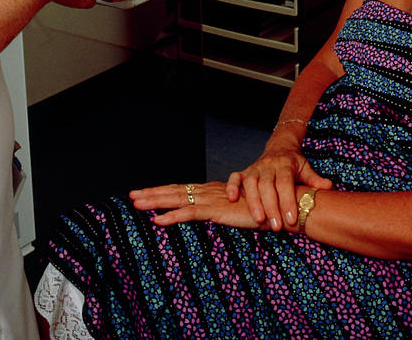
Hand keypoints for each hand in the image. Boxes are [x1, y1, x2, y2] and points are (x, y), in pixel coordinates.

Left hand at [129, 181, 261, 229]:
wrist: (280, 206)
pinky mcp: (217, 210)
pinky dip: (172, 216)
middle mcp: (208, 192)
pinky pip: (190, 214)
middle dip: (152, 193)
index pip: (182, 190)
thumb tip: (213, 216)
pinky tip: (158, 220)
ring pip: (177, 199)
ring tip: (136, 204)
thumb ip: (223, 211)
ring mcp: (211, 200)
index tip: (145, 193)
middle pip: (174, 191)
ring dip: (155, 201)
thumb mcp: (237, 211)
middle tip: (131, 195)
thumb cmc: (262, 209)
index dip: (162, 191)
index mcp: (211, 192)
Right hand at [226, 139, 330, 230]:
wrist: (280, 146)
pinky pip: (234, 177)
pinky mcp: (244, 171)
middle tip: (276, 226)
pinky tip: (232, 199)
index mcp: (285, 164)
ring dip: (253, 201)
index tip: (292, 218)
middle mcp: (268, 165)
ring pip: (251, 183)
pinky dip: (231, 186)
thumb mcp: (306, 168)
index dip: (288, 200)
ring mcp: (255, 168)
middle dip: (271, 207)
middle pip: (267, 185)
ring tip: (259, 220)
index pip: (285, 183)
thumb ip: (314, 179)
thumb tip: (329, 186)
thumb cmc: (294, 163)